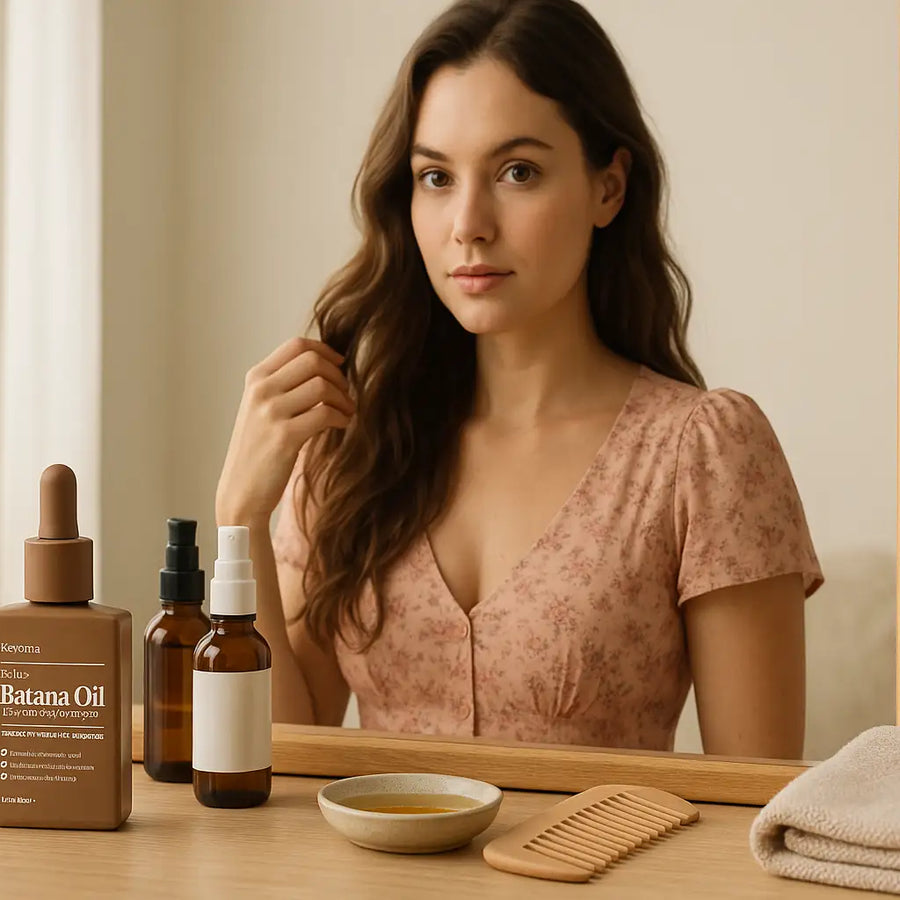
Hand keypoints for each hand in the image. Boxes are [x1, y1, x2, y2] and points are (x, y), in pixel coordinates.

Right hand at [216, 336, 354, 525]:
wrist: (241, 491)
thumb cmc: (259, 450)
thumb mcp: (262, 408)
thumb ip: (285, 385)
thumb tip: (326, 365)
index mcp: (256, 378)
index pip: (296, 345)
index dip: (326, 351)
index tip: (340, 366)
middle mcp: (261, 390)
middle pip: (313, 360)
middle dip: (338, 375)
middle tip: (345, 394)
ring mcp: (270, 412)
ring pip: (322, 385)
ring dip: (343, 398)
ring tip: (346, 412)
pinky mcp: (285, 436)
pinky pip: (325, 413)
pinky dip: (342, 417)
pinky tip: (342, 425)